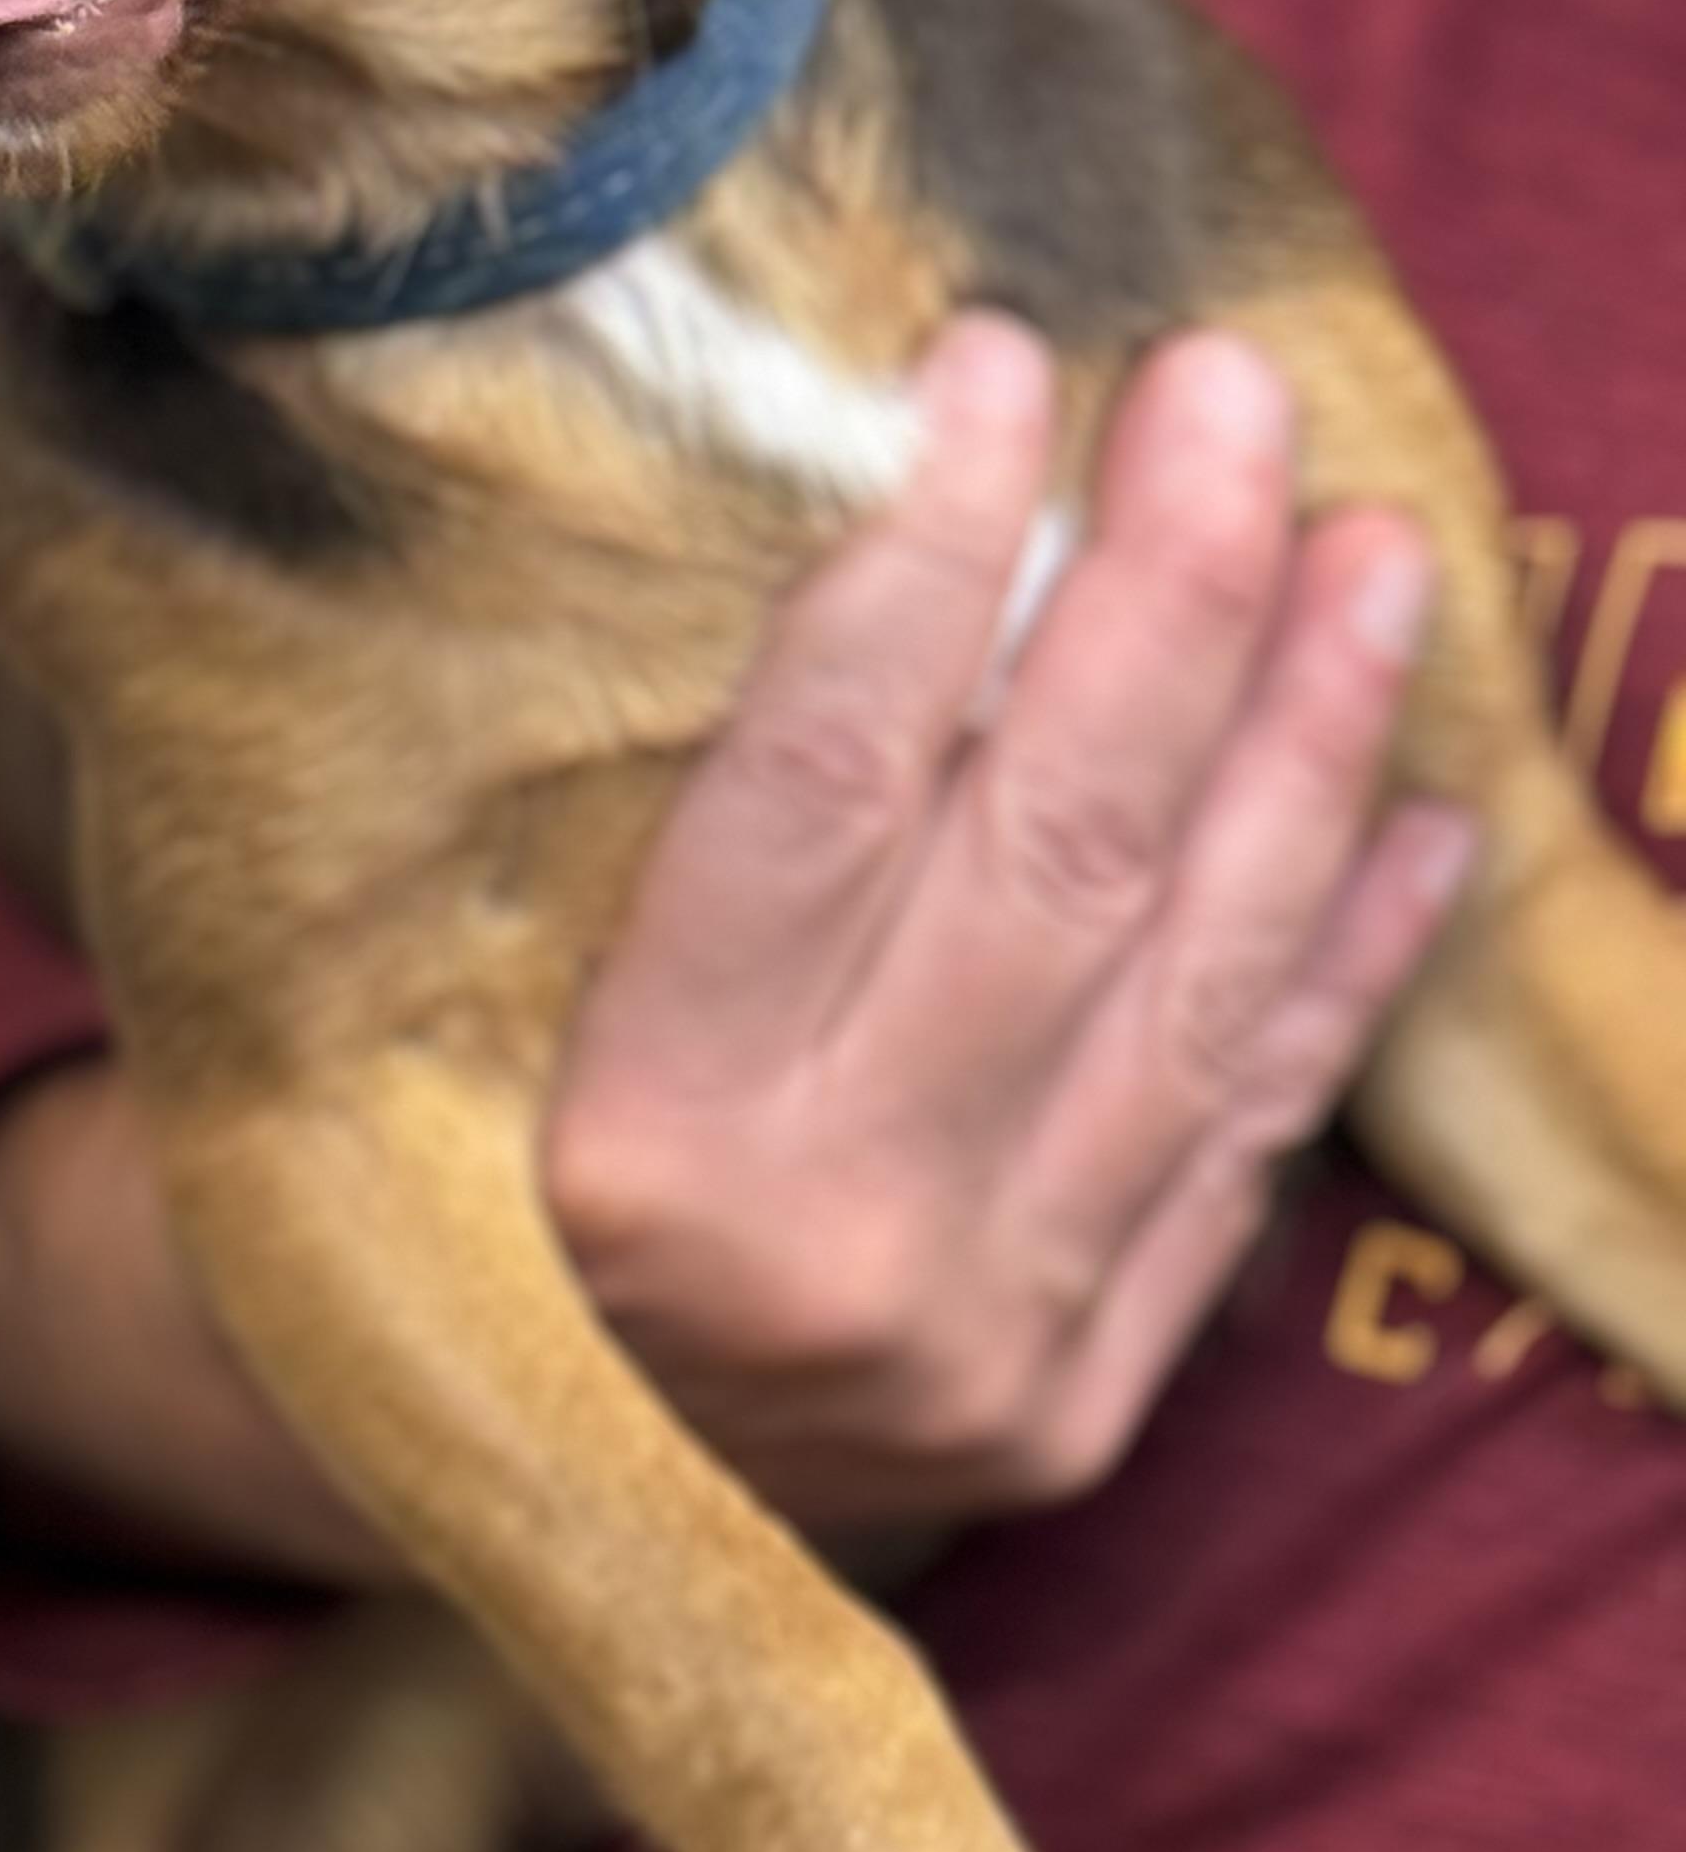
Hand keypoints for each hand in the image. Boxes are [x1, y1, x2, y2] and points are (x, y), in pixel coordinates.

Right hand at [546, 317, 1468, 1525]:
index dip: (927, 543)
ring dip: (1305, 745)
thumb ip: (625, 793)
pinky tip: (1421, 816)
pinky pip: (1240, 1149)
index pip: (826, 769)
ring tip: (1380, 552)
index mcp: (631, 1121)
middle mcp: (823, 1237)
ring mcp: (973, 1343)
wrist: (486, 1494)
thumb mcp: (436, 978)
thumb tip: (839, 505)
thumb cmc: (430, 1172)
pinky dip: (1336, 973)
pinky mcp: (1068, 1413)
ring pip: (1190, 983)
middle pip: (1051, 847)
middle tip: (1232, 389)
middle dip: (1169, 590)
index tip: (990, 357)